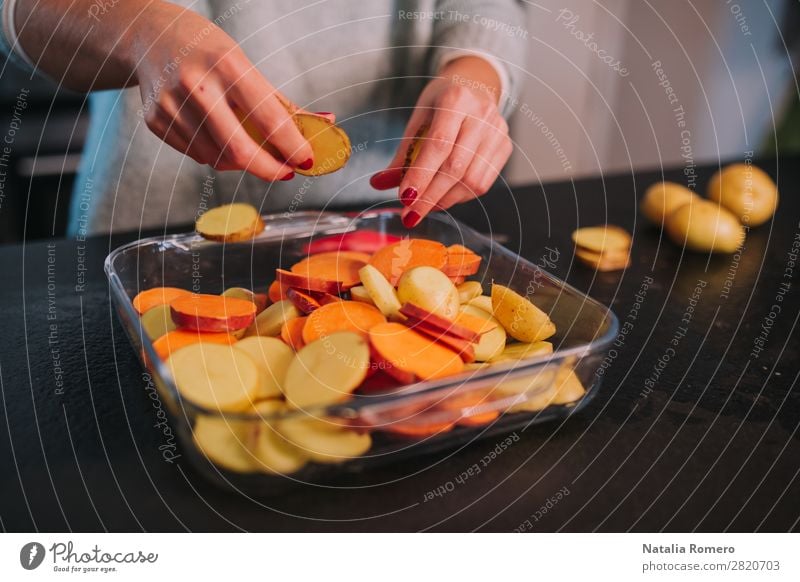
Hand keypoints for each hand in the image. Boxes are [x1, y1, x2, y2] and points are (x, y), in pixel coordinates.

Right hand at [133, 3, 315, 180]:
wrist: (152, 37)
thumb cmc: (210, 54)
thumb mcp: (246, 67)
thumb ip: (283, 103)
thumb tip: (327, 124)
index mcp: (228, 66)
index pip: (269, 118)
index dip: (292, 146)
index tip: (306, 161)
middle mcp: (196, 85)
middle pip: (239, 149)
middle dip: (269, 169)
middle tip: (285, 173)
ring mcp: (172, 105)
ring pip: (217, 158)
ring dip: (240, 162)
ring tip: (246, 147)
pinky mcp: (155, 121)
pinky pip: (196, 155)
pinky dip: (214, 155)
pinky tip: (215, 135)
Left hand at [370, 61, 511, 227]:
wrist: (475, 86)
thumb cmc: (441, 104)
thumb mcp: (417, 120)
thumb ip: (403, 154)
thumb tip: (379, 183)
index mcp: (456, 99)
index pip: (438, 144)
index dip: (421, 175)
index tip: (405, 198)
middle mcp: (482, 114)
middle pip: (456, 167)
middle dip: (430, 196)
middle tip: (410, 214)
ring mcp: (498, 132)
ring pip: (472, 181)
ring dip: (444, 200)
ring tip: (425, 206)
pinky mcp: (505, 147)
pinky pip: (482, 184)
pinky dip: (459, 197)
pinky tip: (443, 197)